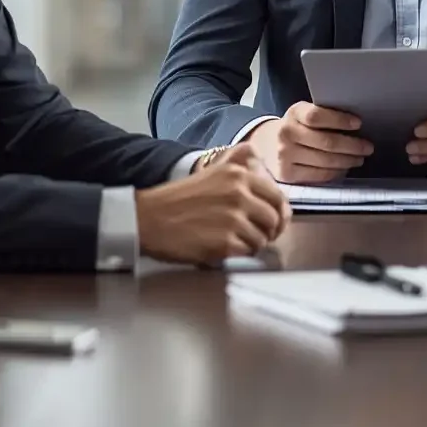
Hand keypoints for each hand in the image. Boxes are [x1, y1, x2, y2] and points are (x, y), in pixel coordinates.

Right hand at [133, 143, 291, 264]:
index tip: (275, 222)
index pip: (277, 197)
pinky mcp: (225, 242)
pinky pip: (247, 252)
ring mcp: (234, 218)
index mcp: (238, 175)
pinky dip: (239, 254)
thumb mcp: (212, 173)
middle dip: (270, 231)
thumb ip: (240, 172)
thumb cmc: (177, 201)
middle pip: (274, 219)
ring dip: (252, 244)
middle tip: (260, 237)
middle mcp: (239, 193)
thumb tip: (266, 183)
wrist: (148, 218)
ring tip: (234, 241)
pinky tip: (224, 248)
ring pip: (262, 238)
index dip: (279, 213)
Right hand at [246, 102, 372, 184]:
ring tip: (359, 158)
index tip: (358, 123)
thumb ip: (323, 116)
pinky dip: (336, 172)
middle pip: (326, 142)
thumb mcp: (303, 115)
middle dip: (352, 146)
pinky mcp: (287, 174)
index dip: (340, 120)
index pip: (317, 116)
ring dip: (347, 161)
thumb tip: (356, 126)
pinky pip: (319, 175)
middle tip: (368, 147)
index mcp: (294, 113)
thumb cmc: (295, 128)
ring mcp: (285, 156)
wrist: (265, 145)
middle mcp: (286, 134)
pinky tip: (344, 169)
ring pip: (325, 161)